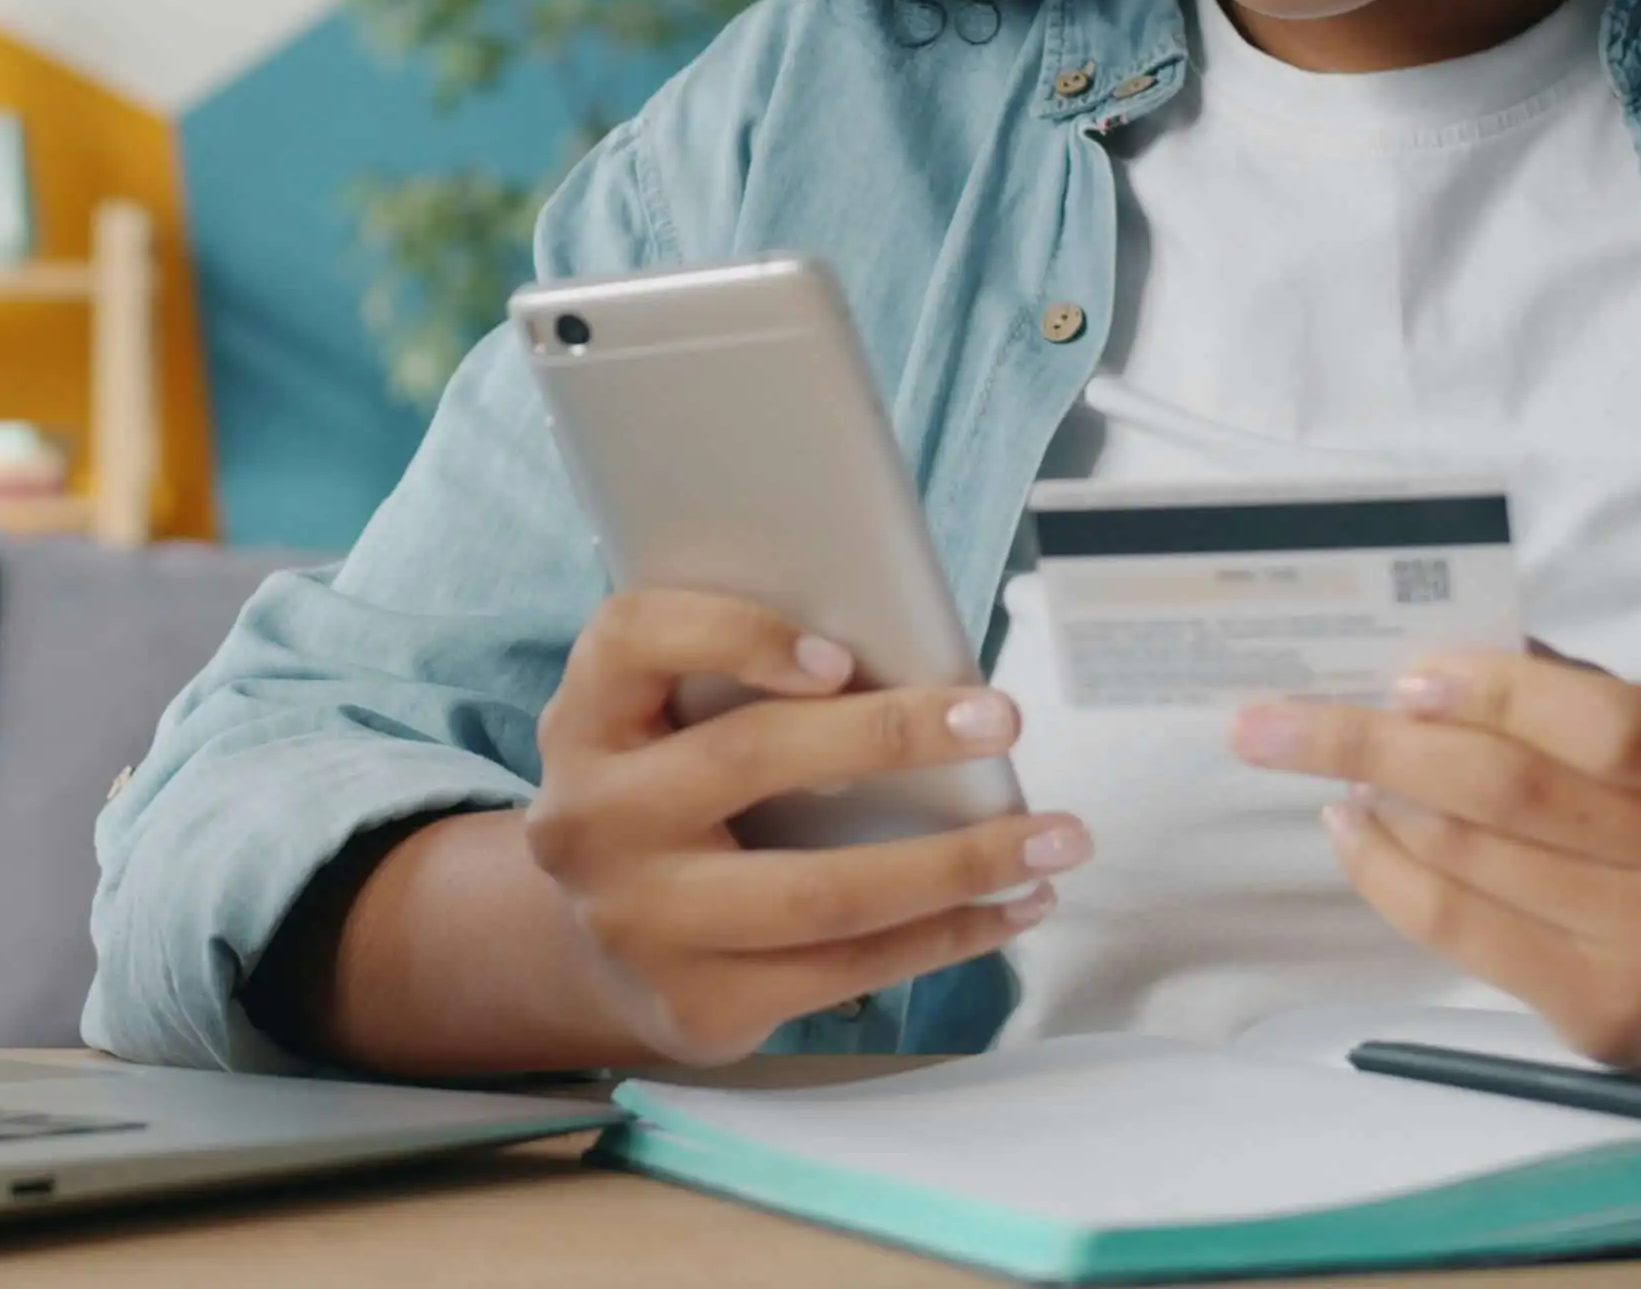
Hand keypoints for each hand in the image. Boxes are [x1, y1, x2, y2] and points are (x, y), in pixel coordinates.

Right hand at [523, 589, 1090, 1064]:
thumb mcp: (668, 726)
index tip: (840, 655)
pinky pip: (846, 971)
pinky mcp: (697, 1004)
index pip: (634, 640)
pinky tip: (1012, 908)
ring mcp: (639, 924)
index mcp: (586, 722)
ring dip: (957, 864)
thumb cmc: (674, 797)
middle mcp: (592, 822)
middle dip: (892, 736)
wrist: (604, 947)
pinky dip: (946, 936)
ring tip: (1054, 838)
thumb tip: (922, 669)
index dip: (736, 636)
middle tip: (1002, 720)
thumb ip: (744, 684)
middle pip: (747, 761)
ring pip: (819, 893)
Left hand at [1230, 649, 1640, 1066]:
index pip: (1608, 725)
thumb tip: (1418, 668)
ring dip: (1380, 804)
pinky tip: (1357, 832)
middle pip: (1519, 793)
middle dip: (1377, 746)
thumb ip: (1570, 689)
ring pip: (1476, 861)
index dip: (1493, 694)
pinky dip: (1388, 873)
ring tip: (1333, 768)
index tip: (1402, 675)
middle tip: (1279, 720)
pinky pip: (1462, 932)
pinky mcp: (1610, 1017)